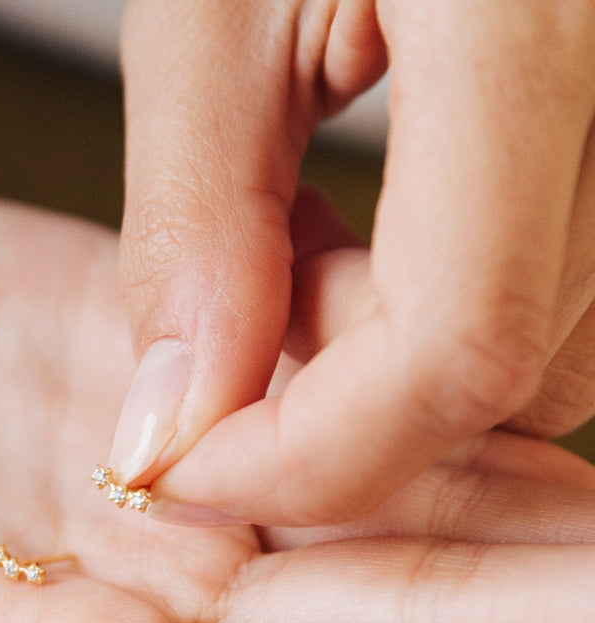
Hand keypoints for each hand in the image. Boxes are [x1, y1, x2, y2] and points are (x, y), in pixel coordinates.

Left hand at [116, 0, 594, 524]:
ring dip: (399, 354)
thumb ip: (197, 226)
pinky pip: (576, 293)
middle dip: (342, 396)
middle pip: (507, 378)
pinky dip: (455, 308)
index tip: (179, 469)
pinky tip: (388, 220)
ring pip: (554, 359)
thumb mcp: (216, 4)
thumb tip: (175, 424)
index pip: (454, 348)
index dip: (306, 457)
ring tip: (318, 228)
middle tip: (251, 288)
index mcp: (538, 12)